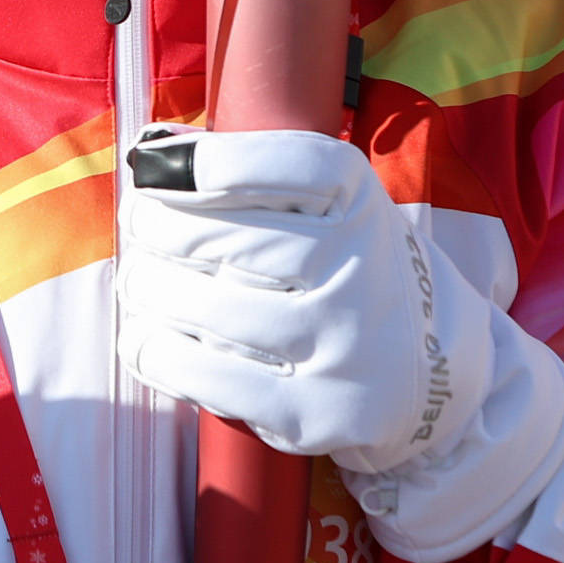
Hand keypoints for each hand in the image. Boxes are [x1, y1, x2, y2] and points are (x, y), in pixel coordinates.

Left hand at [115, 129, 473, 474]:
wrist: (425, 368)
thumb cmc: (342, 266)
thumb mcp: (324, 203)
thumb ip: (248, 170)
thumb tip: (151, 150)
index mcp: (359, 203)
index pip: (286, 166)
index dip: (208, 163)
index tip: (153, 166)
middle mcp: (357, 270)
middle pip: (231, 239)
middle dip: (158, 228)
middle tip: (138, 227)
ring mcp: (338, 346)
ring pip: (210, 309)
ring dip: (151, 290)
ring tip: (138, 282)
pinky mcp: (313, 412)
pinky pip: (211, 378)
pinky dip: (160, 354)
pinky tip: (143, 337)